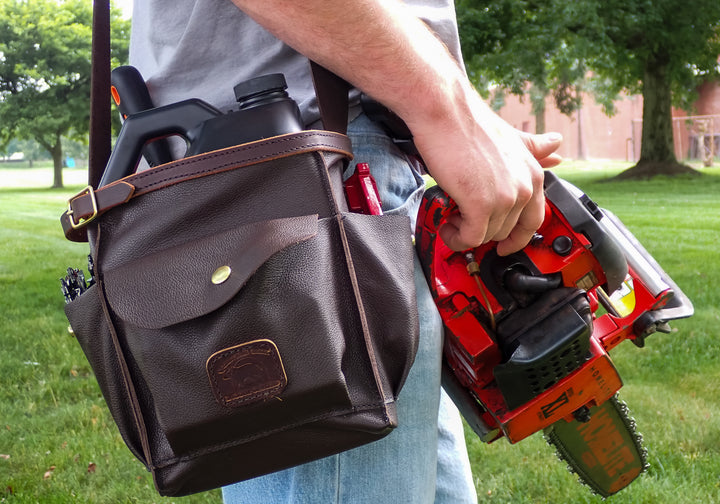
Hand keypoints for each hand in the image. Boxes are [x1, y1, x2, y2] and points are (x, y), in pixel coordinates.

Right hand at [410, 93, 561, 254]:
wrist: (446, 113)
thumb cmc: (470, 124)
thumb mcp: (511, 137)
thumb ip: (534, 148)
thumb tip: (557, 146)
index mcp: (533, 175)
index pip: (533, 221)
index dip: (516, 237)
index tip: (503, 245)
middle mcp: (524, 188)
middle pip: (504, 231)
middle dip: (482, 230)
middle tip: (462, 219)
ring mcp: (504, 199)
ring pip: (486, 236)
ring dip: (465, 234)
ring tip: (451, 218)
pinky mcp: (481, 206)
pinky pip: (471, 238)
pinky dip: (456, 238)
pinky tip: (447, 226)